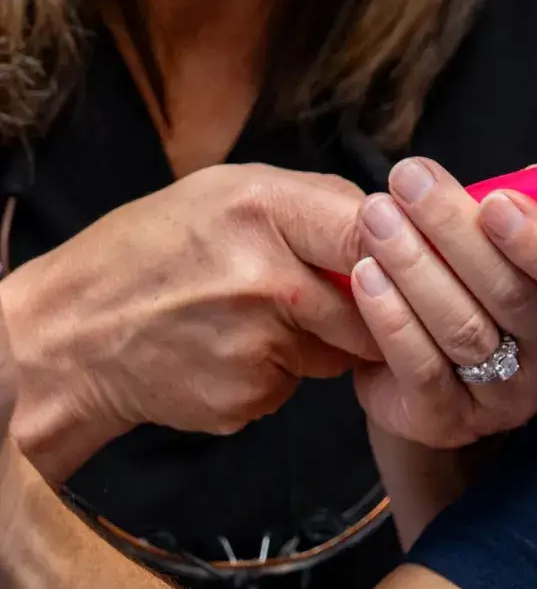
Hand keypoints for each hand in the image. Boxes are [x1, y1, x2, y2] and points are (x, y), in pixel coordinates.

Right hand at [0, 163, 376, 480]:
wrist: (70, 338)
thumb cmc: (154, 248)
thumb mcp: (230, 188)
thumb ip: (317, 200)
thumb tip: (391, 217)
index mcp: (266, 212)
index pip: (373, 230)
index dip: (405, 242)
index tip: (414, 247)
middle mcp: (268, 281)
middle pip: (374, 299)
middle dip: (375, 299)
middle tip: (349, 288)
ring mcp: (259, 348)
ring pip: (341, 345)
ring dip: (327, 335)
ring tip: (266, 313)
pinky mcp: (247, 399)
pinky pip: (299, 382)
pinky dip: (284, 370)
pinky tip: (235, 349)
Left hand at [350, 156, 536, 450]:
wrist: (437, 365)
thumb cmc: (483, 282)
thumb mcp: (511, 242)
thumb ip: (523, 210)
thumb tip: (528, 177)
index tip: (494, 200)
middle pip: (511, 295)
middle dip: (453, 229)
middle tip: (409, 180)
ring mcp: (504, 398)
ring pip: (462, 328)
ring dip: (414, 264)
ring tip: (376, 215)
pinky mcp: (447, 422)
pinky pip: (420, 367)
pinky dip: (391, 316)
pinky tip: (366, 272)